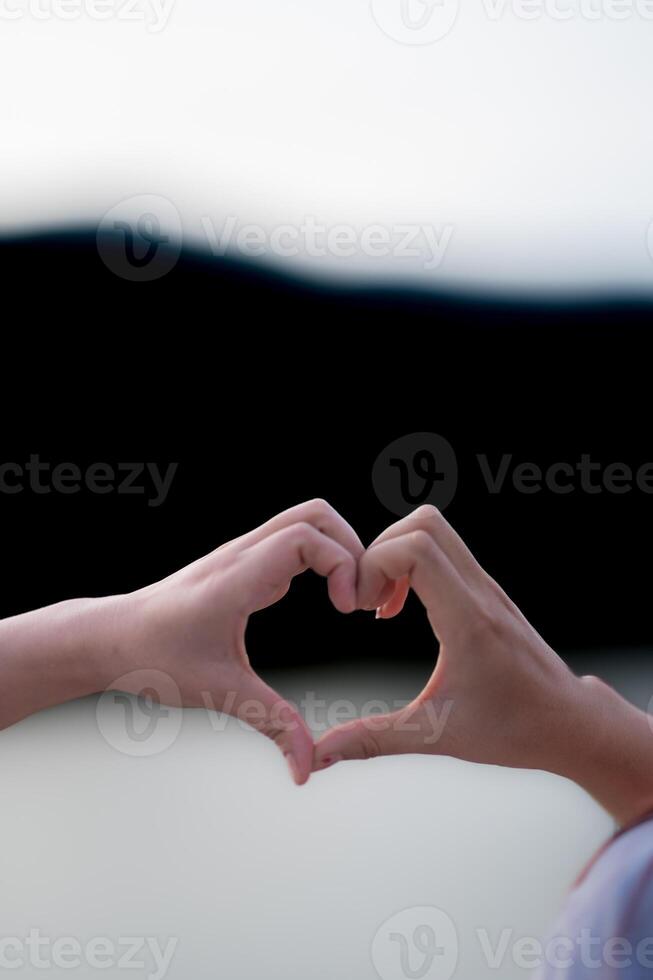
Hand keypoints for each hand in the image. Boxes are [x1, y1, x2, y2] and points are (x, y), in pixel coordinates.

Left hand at [0, 500, 362, 785]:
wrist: (112, 638)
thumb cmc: (155, 659)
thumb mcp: (219, 692)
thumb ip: (271, 724)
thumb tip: (307, 770)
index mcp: (238, 577)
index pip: (306, 536)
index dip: (341, 564)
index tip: (346, 609)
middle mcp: (243, 554)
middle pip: (315, 514)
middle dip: (351, 547)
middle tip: (360, 597)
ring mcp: (243, 554)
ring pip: (306, 521)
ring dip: (338, 549)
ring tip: (349, 597)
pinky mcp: (244, 563)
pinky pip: (294, 540)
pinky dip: (322, 557)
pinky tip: (326, 597)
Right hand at [313, 506, 652, 824]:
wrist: (568, 722)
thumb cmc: (511, 730)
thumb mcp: (436, 736)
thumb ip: (373, 740)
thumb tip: (320, 756)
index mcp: (468, 619)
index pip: (416, 548)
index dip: (374, 565)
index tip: (361, 609)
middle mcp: (479, 592)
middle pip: (424, 522)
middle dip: (380, 551)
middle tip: (366, 598)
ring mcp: (486, 587)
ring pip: (435, 530)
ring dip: (396, 555)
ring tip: (381, 604)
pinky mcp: (485, 591)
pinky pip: (443, 551)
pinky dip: (412, 565)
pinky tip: (400, 610)